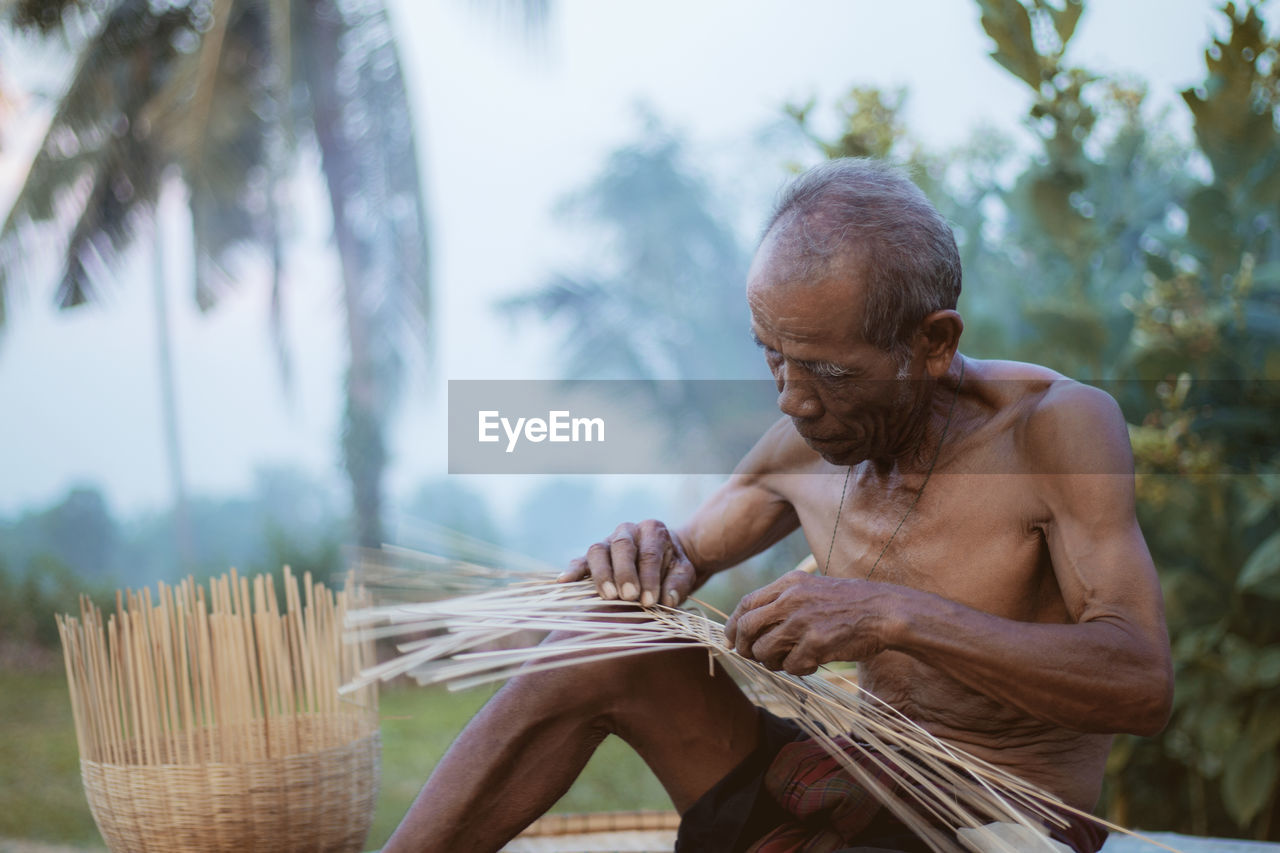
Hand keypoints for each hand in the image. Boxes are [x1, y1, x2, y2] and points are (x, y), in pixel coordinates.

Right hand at [558, 519, 697, 606]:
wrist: (663, 560)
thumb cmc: (672, 568)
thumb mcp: (684, 574)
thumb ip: (678, 584)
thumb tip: (667, 600)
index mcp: (653, 530)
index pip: (649, 552)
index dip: (649, 577)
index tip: (650, 600)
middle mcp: (627, 530)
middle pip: (621, 546)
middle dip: (625, 573)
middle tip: (629, 597)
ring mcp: (607, 541)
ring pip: (598, 550)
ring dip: (602, 574)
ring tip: (608, 596)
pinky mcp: (593, 556)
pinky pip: (581, 560)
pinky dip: (573, 570)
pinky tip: (565, 582)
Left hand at [723, 571, 895, 674]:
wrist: (886, 611)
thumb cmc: (850, 603)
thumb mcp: (812, 589)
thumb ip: (783, 602)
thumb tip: (750, 626)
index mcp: (789, 583)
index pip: (745, 604)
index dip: (732, 625)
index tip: (731, 640)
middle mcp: (791, 599)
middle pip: (746, 628)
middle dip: (743, 647)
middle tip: (750, 657)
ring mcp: (803, 621)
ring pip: (764, 651)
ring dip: (771, 662)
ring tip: (788, 660)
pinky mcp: (816, 643)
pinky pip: (790, 666)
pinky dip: (797, 669)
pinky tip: (812, 663)